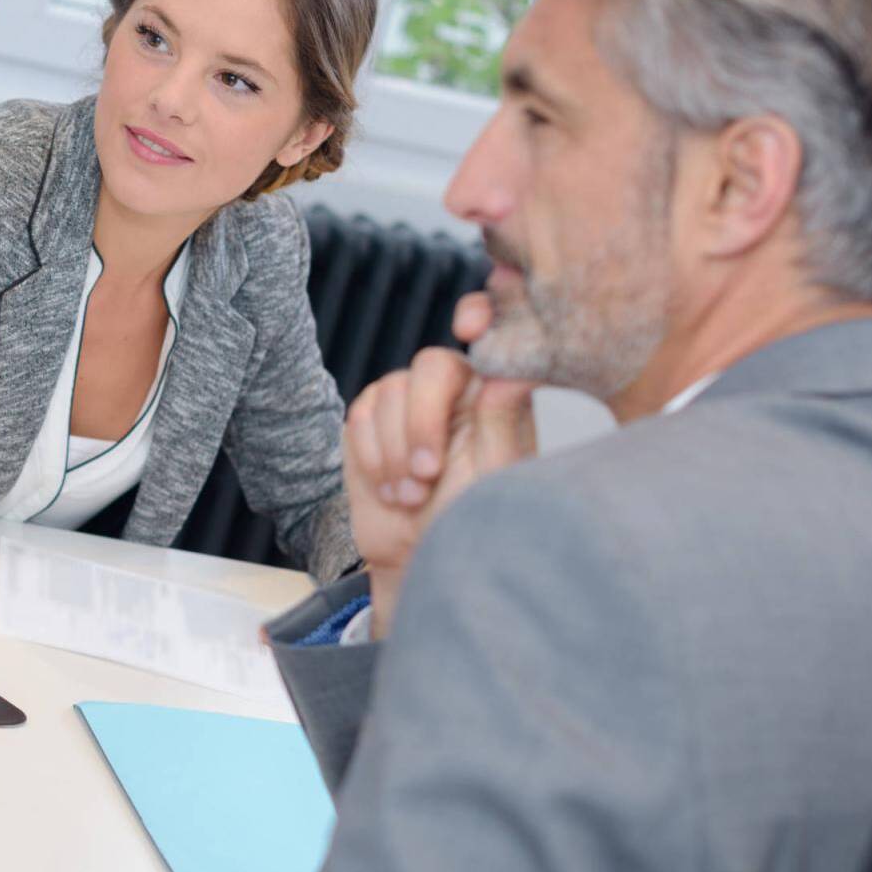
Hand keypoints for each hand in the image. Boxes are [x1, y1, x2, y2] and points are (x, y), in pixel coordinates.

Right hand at [342, 292, 537, 632]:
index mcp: (492, 393)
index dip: (478, 314)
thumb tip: (513, 371)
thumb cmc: (469, 519)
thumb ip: (501, 418)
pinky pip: (359, 419)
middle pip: (428, 367)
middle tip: (426, 476)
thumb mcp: (494, 475)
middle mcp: (449, 388)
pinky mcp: (369, 420)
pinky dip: (371, 459)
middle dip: (421, 424)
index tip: (468, 327)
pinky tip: (389, 490)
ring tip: (411, 497)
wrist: (419, 558)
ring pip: (388, 394)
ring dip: (395, 454)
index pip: (486, 337)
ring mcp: (406, 400)